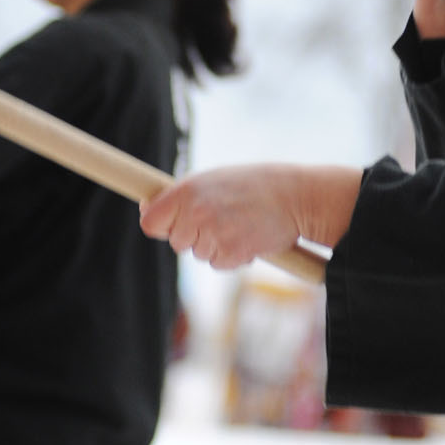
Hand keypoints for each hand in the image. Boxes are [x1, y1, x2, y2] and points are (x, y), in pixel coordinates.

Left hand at [140, 165, 359, 268]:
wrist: (297, 196)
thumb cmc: (255, 185)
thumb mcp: (214, 179)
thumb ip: (183, 195)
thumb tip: (147, 209)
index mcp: (187, 190)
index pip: (150, 222)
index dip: (160, 226)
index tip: (170, 225)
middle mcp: (196, 212)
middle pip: (176, 243)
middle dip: (194, 237)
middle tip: (220, 219)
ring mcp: (213, 234)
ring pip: (199, 254)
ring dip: (216, 246)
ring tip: (239, 223)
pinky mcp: (231, 253)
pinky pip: (219, 264)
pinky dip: (232, 256)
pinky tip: (248, 237)